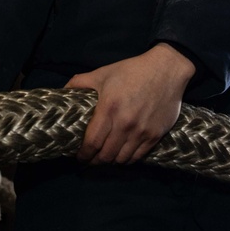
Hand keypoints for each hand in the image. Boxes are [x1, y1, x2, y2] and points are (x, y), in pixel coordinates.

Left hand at [64, 43, 194, 164]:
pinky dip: (127, 159)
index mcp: (109, 108)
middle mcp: (125, 124)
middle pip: (106, 155)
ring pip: (121, 159)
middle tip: (91, 159)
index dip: (83, 154)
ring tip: (106, 157)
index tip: (79, 157)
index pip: (92, 142)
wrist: (166, 69)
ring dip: (111, 161)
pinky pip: (138, 156)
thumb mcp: (103, 73)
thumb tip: (63, 91)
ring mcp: (141, 131)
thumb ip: (80, 82)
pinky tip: (122, 154)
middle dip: (95, 161)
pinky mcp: (155, 135)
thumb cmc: (132, 70)